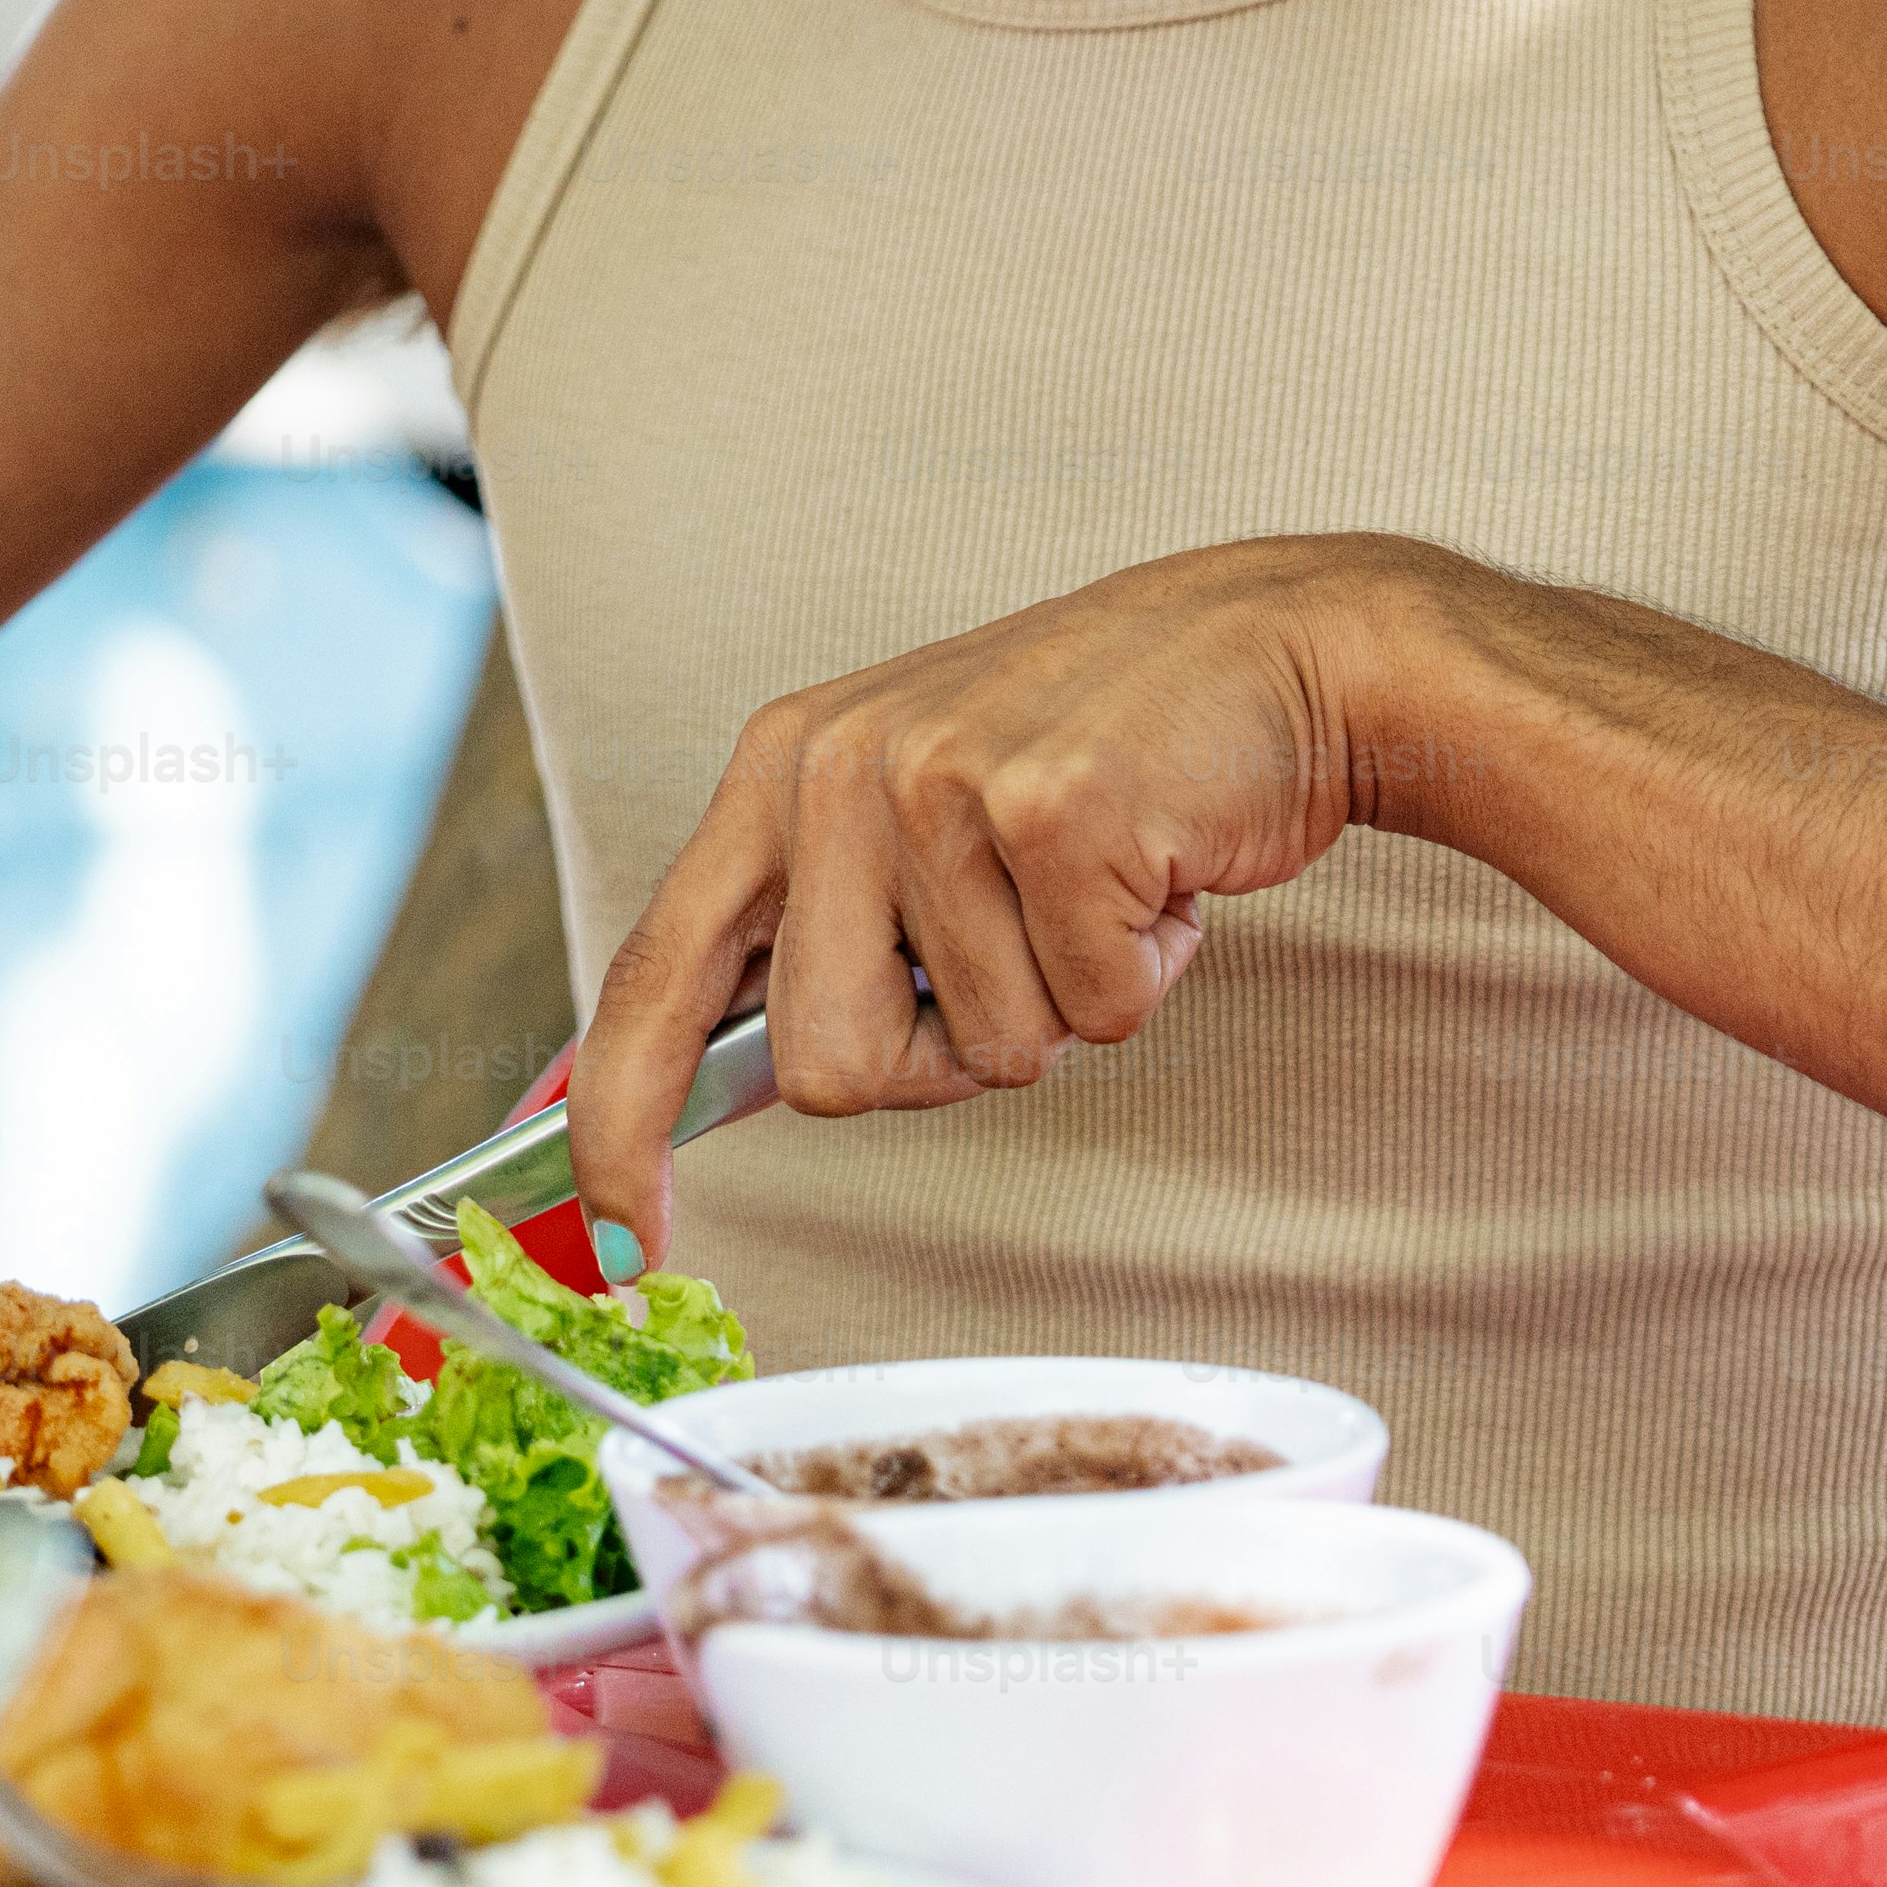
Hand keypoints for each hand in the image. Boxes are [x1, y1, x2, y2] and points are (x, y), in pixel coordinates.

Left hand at [558, 535, 1414, 1265]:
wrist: (1268, 645)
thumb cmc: (1095, 751)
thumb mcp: (913, 807)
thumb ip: (820, 926)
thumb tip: (719, 1084)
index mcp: (779, 769)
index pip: (653, 974)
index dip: (621, 1126)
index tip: (618, 1241)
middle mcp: (834, 768)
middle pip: (826, 1070)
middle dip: (938, 1058)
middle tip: (1014, 954)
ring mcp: (939, 783)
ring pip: (978, 1053)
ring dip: (1061, 1004)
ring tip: (1091, 888)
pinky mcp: (1053, 811)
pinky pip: (1090, 1012)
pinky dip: (1139, 974)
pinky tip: (1150, 875)